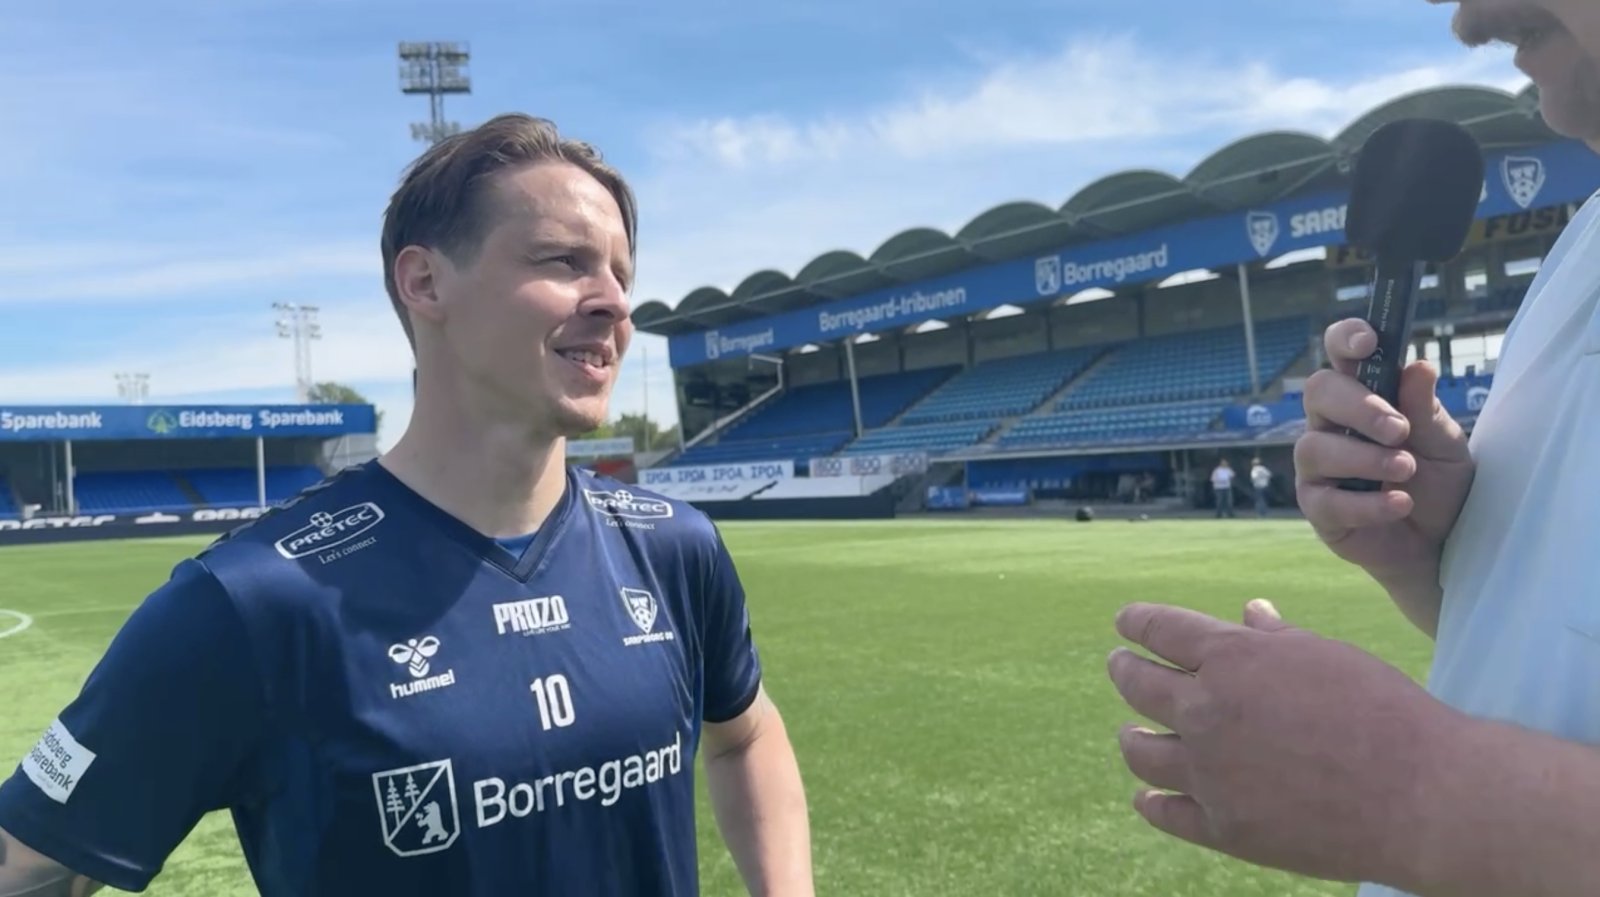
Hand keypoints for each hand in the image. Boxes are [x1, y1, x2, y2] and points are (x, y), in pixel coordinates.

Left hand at [1106, 599, 1459, 886]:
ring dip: (1130, 737)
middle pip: (1138, 684)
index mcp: (1231, 658)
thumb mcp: (1326, 656)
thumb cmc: (1382, 711)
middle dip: (1123, 668)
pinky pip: (1166, 811)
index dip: (1137, 622)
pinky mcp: (1223, 826)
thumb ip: (1276, 638)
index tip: (1125, 622)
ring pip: (1141, 751)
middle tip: (1119, 664)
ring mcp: (1209, 772)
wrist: (1420, 795)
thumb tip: (1250, 611)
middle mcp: (1206, 711)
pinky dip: (1150, 801)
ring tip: (1129, 732)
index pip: (1161, 630)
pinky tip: (1146, 796)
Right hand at [1294, 318, 1474, 592]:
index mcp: (1362, 396)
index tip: (1368, 343)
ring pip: (1314, 448)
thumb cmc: (1440, 485)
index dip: (1345, 339)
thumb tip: (1417, 366)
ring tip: (1406, 470)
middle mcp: (1331, 425)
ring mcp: (1318, 467)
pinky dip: (1366, 503)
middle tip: (1399, 429)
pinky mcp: (1318, 508)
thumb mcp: (1446, 444)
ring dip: (1364, 458)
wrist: (1443, 544)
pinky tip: (1399, 504)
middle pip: (1318, 392)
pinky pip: (1326, 500)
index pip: (1339, 355)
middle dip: (1358, 407)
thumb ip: (1425, 409)